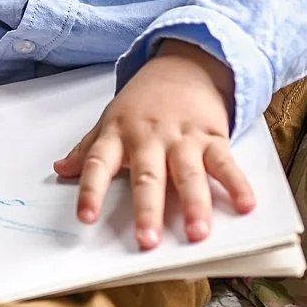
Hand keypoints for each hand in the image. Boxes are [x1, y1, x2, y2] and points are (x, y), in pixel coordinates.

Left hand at [52, 41, 255, 249]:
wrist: (183, 66)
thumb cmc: (142, 102)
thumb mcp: (110, 121)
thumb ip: (87, 149)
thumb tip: (60, 169)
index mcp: (119, 135)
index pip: (99, 164)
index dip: (91, 190)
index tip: (86, 217)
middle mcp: (150, 137)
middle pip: (148, 176)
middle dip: (148, 210)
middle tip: (148, 240)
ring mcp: (183, 138)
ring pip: (188, 173)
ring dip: (195, 204)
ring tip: (198, 233)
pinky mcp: (212, 136)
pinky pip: (225, 163)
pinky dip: (237, 184)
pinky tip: (246, 205)